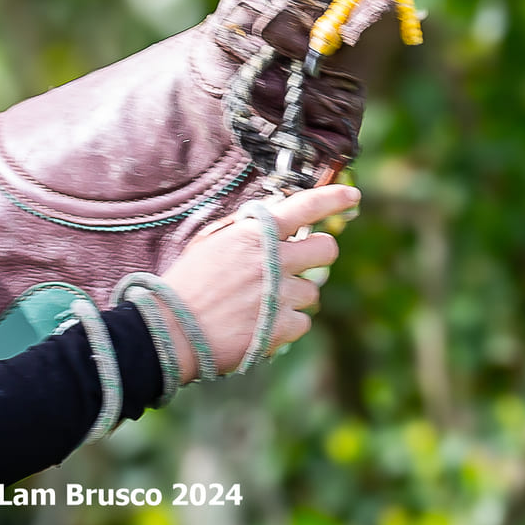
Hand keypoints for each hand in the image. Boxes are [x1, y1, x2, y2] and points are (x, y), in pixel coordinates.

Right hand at [158, 184, 358, 380]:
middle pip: (327, 249)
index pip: (304, 206)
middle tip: (296, 263)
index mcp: (255, 233)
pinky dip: (287, 324)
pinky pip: (303, 321)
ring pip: (313, 290)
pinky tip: (261, 323)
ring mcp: (280, 294)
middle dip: (318, 254)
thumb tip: (276, 216)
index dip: (333, 197)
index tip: (352, 195)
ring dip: (293, 296)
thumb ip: (247, 228)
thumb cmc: (188, 282)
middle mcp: (273, 259)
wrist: (172, 329)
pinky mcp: (281, 327)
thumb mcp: (213, 241)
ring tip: (261, 303)